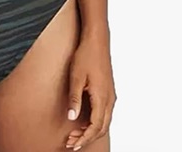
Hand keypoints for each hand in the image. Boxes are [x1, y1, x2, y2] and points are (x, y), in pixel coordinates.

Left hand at [65, 35, 116, 149]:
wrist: (96, 40)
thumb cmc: (85, 55)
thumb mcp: (75, 76)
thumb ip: (74, 98)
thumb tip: (72, 117)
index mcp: (102, 97)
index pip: (95, 127)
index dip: (84, 138)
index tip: (72, 144)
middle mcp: (109, 99)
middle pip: (101, 128)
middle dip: (86, 138)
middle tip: (71, 142)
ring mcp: (111, 95)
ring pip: (104, 122)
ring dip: (91, 131)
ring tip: (75, 133)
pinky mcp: (109, 91)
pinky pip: (105, 114)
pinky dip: (96, 122)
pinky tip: (85, 121)